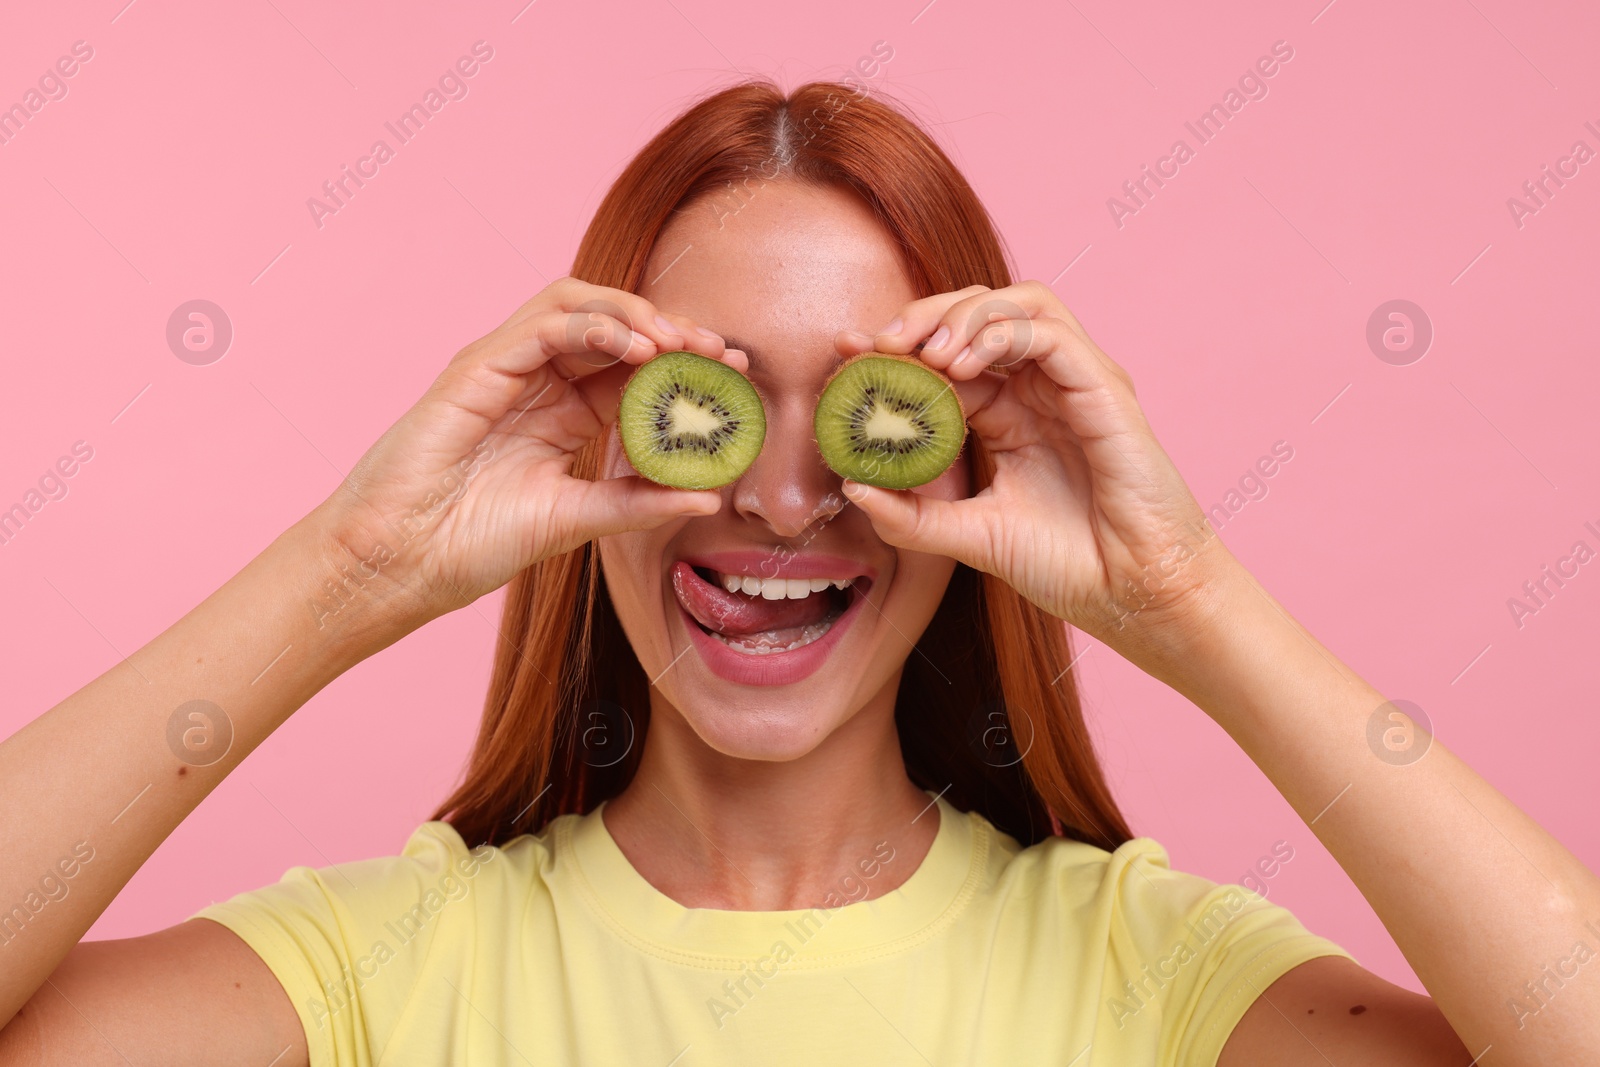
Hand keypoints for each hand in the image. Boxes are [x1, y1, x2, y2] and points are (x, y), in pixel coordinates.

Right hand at [307, 276, 743, 632]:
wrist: (401, 562)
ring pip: (577, 307)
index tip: (732, 373)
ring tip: (678, 343)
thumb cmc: (473, 543)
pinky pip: (542, 325)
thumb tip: (709, 498)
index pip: (632, 366)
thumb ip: (639, 503)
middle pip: (613, 325)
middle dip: (671, 329)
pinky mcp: (478, 366)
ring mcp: (506, 367)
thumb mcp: (578, 520)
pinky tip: (634, 346)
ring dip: (635, 314)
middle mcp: (537, 380)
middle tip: (717, 351)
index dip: (683, 361)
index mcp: (563, 412)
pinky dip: (593, 325)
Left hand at [835, 281, 1239, 650]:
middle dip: (924, 315)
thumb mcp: (971, 537)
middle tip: (879, 344)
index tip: (847, 353)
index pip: (948, 356)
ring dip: (962, 314)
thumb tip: (852, 486)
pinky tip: (961, 365)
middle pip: (980, 313)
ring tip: (922, 353)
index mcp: (1010, 414)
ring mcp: (1075, 381)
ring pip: (1017, 304)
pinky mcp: (1103, 387)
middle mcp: (1042, 388)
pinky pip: (1049, 331)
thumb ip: (913, 516)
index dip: (897, 347)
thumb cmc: (1069, 566)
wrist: (1135, 596)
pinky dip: (1000, 332)